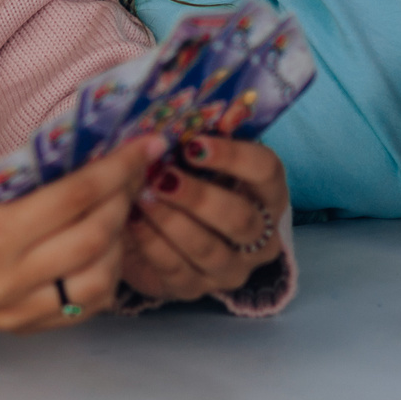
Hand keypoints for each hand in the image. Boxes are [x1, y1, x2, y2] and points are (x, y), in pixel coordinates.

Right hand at [0, 141, 151, 331]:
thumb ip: (36, 166)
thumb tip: (98, 145)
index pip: (74, 197)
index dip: (116, 168)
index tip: (143, 146)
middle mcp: (6, 280)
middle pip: (93, 238)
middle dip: (124, 198)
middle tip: (137, 170)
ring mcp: (15, 310)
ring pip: (98, 281)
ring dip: (120, 241)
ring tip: (120, 209)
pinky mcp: (21, 327)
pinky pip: (83, 307)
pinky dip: (105, 274)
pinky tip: (105, 246)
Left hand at [121, 136, 289, 302]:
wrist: (178, 231)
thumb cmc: (196, 179)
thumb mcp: (204, 156)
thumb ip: (208, 133)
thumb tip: (213, 110)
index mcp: (270, 194)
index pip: (266, 171)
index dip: (233, 156)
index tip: (193, 144)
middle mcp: (260, 238)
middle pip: (240, 219)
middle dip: (198, 197)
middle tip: (162, 176)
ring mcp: (231, 269)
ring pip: (208, 250)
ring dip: (171, 222)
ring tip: (141, 197)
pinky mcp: (197, 289)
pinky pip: (176, 270)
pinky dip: (151, 244)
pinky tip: (130, 221)